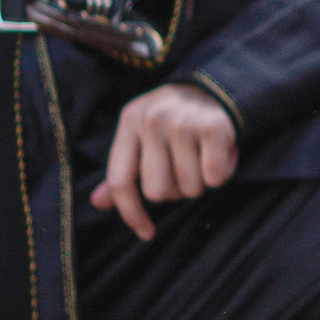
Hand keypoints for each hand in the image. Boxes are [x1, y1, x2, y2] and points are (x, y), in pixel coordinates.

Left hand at [93, 83, 239, 242]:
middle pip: (157, 192)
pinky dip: (222, 173)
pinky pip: (215, 178)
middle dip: (176, 191)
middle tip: (186, 171)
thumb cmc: (176, 119)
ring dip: (201, 182)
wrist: (219, 86)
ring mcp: (183, 122)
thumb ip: (124, 168)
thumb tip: (97, 203)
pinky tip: (222, 154)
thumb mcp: (142, 134)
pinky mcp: (214, 127)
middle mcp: (152, 119)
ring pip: (189, 188)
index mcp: (130, 120)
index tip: (146, 232)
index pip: (120, 180)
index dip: (131, 213)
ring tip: (204, 158)